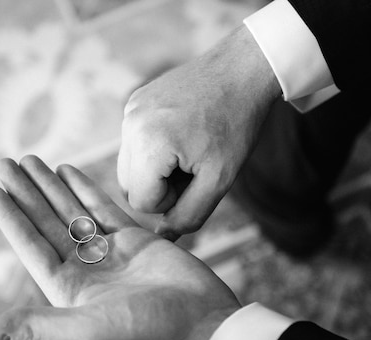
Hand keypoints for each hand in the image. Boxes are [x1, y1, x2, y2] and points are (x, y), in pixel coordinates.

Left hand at [0, 156, 239, 339]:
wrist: (200, 321)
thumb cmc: (147, 330)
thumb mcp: (87, 329)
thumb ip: (39, 325)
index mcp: (68, 288)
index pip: (31, 246)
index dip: (10, 218)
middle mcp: (84, 268)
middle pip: (47, 222)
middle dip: (25, 193)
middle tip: (4, 162)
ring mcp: (109, 251)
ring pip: (72, 211)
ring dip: (50, 186)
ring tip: (30, 160)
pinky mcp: (135, 239)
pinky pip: (102, 208)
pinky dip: (84, 188)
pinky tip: (68, 170)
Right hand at [119, 25, 280, 239]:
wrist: (240, 72)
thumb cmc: (234, 126)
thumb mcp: (219, 180)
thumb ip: (189, 214)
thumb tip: (163, 235)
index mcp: (148, 145)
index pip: (141, 203)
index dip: (170, 201)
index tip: (194, 180)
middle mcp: (129, 125)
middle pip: (130, 186)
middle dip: (160, 187)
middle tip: (193, 169)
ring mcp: (129, 111)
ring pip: (130, 166)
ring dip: (155, 170)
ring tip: (187, 152)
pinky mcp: (134, 102)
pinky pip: (134, 143)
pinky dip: (153, 149)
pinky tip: (181, 135)